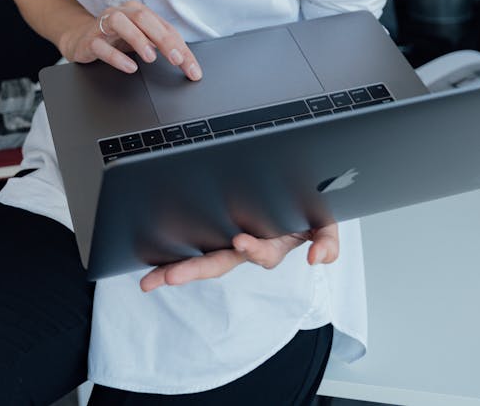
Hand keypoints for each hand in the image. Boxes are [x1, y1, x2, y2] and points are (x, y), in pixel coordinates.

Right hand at [63, 0, 202, 81]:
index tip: (192, 69)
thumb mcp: (141, 40)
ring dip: (138, 39)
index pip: (164, 27)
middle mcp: (121, 13)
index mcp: (138, 11)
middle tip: (177, 60)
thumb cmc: (116, 38)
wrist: (80, 39)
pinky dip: (116, 57)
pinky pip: (100, 45)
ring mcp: (103, 25)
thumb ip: (161, 45)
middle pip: (144, 19)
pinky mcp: (89, 40)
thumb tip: (185, 60)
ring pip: (120, 23)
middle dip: (163, 39)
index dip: (181, 47)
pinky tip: (130, 67)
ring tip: (151, 58)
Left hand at [140, 221, 338, 291]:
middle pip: (218, 262)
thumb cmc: (306, 213)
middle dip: (193, 270)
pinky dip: (176, 253)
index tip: (241, 240)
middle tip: (169, 277)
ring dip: (177, 268)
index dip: (252, 248)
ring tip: (152, 278)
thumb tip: (320, 258)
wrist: (296, 200)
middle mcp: (246, 246)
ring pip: (202, 258)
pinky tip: (154, 261)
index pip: (261, 252)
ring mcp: (230, 240)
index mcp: (271, 246)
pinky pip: (196, 242)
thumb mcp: (325, 226)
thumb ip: (327, 242)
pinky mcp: (218, 229)